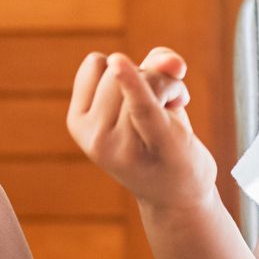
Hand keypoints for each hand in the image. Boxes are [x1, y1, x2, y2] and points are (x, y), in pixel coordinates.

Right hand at [66, 48, 215, 210]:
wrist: (179, 195)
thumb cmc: (159, 139)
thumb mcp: (149, 97)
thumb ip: (157, 64)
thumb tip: (172, 63)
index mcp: (79, 123)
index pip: (96, 64)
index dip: (123, 68)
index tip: (136, 95)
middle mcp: (94, 136)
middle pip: (119, 69)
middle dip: (149, 75)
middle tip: (166, 105)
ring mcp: (122, 145)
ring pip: (146, 77)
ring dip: (170, 83)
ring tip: (173, 112)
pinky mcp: (156, 145)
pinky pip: (141, 106)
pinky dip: (133, 84)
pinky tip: (120, 66)